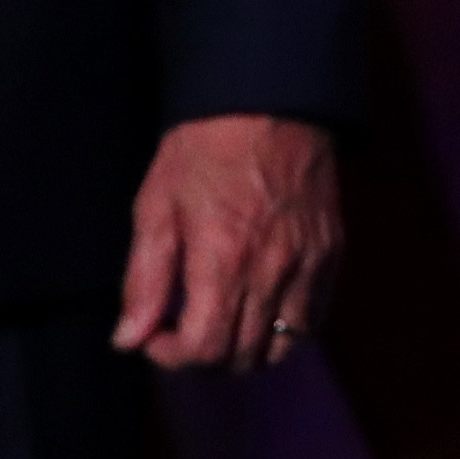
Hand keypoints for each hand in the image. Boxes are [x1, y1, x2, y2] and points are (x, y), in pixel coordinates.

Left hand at [120, 114, 341, 373]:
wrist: (270, 100)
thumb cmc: (204, 148)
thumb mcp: (156, 206)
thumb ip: (143, 280)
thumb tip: (129, 338)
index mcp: (222, 259)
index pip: (204, 349)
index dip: (172, 358)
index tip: (156, 337)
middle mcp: (270, 269)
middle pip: (241, 356)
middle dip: (203, 356)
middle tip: (184, 329)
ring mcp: (307, 262)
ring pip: (281, 346)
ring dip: (246, 350)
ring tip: (223, 323)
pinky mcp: (330, 251)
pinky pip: (313, 317)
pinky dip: (285, 328)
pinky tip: (260, 307)